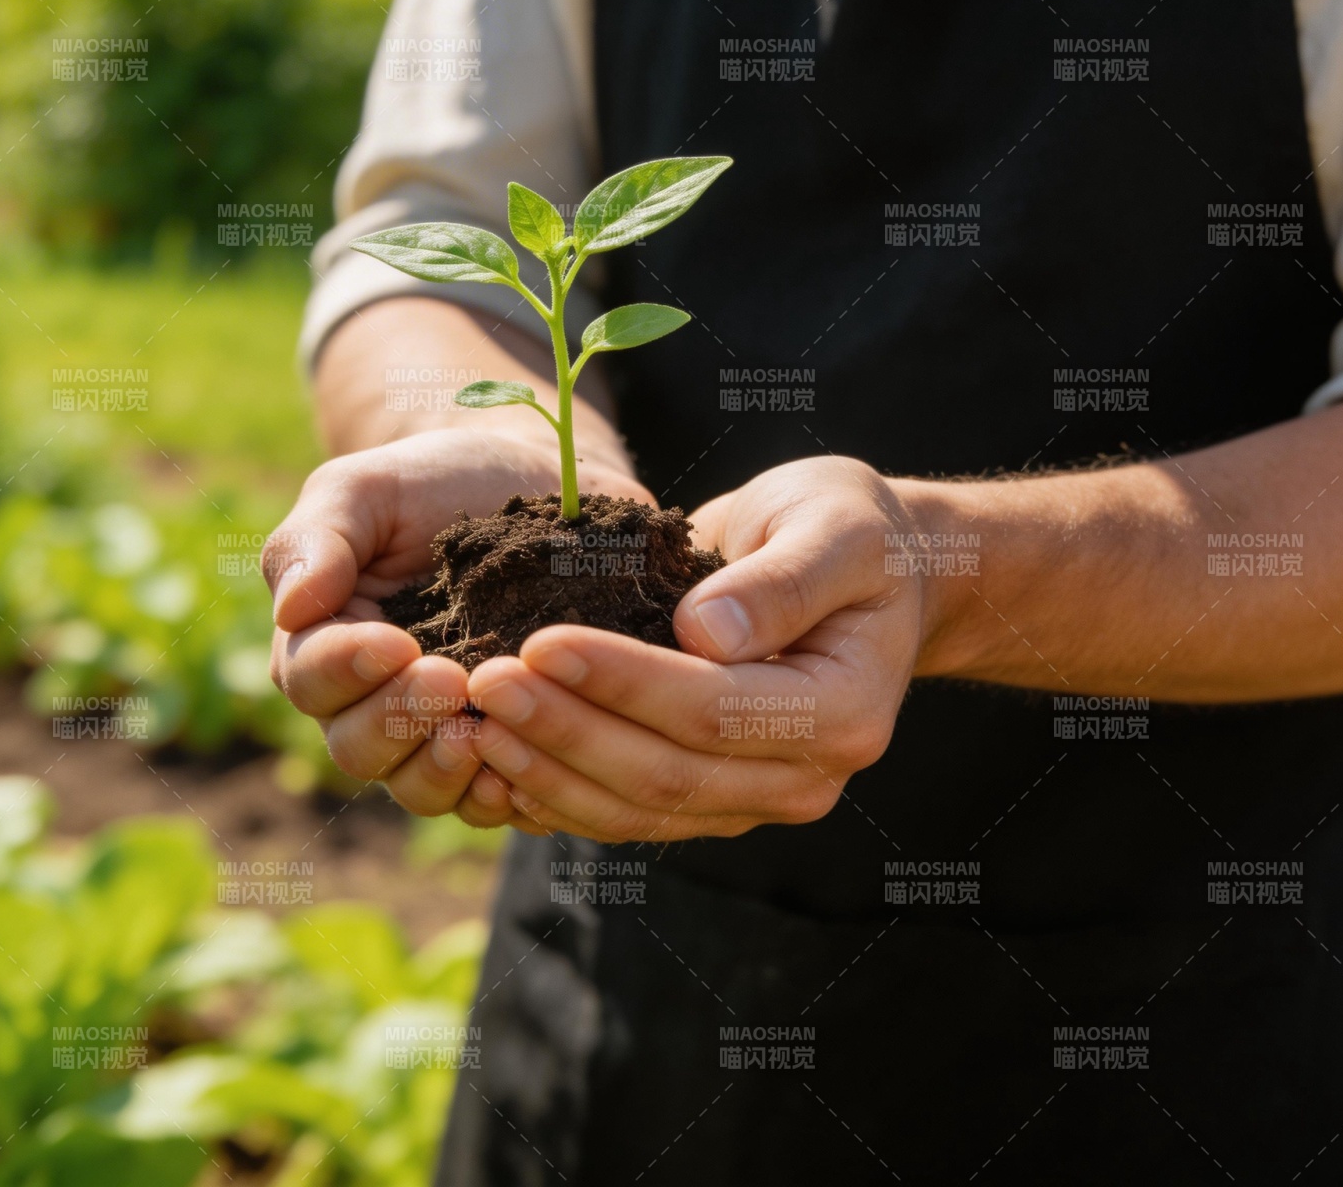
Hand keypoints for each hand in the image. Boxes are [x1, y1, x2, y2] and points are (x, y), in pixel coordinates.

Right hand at [264, 426, 652, 822]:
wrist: (533, 486)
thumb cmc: (435, 482)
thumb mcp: (367, 489)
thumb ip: (318, 538)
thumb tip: (290, 607)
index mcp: (326, 642)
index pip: (311, 678)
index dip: (347, 670)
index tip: (395, 642)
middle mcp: (373, 702)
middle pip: (358, 748)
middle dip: (398, 721)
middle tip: (449, 682)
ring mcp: (439, 732)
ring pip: (417, 788)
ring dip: (444, 770)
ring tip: (480, 732)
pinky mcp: (505, 747)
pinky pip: (491, 801)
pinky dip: (502, 798)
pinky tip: (524, 773)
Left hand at [461, 456, 924, 841]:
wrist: (870, 573)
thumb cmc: (851, 533)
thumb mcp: (835, 528)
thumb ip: (780, 581)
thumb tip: (704, 631)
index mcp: (842, 713)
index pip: (713, 711)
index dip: (623, 682)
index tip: (541, 641)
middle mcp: (802, 778)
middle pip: (665, 773)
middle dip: (566, 730)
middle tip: (484, 683)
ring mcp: (754, 798)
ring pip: (636, 809)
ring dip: (548, 771)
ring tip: (473, 721)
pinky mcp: (711, 799)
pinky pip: (626, 814)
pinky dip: (559, 794)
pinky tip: (497, 762)